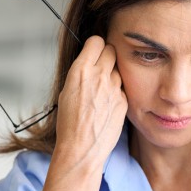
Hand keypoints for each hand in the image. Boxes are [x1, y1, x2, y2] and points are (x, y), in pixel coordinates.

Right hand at [53, 35, 126, 168]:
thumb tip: (90, 64)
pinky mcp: (124, 101)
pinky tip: (107, 106)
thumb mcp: (67, 91)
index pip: (96, 41)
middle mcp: (99, 76)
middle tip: (101, 67)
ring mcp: (114, 88)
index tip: (94, 52)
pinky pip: (122, 89)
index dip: (95, 46)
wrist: (82, 149)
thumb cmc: (69, 124)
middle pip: (111, 50)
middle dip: (106, 56)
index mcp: (81, 71)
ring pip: (118, 70)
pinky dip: (116, 93)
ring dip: (112, 76)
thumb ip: (81, 74)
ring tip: (102, 92)